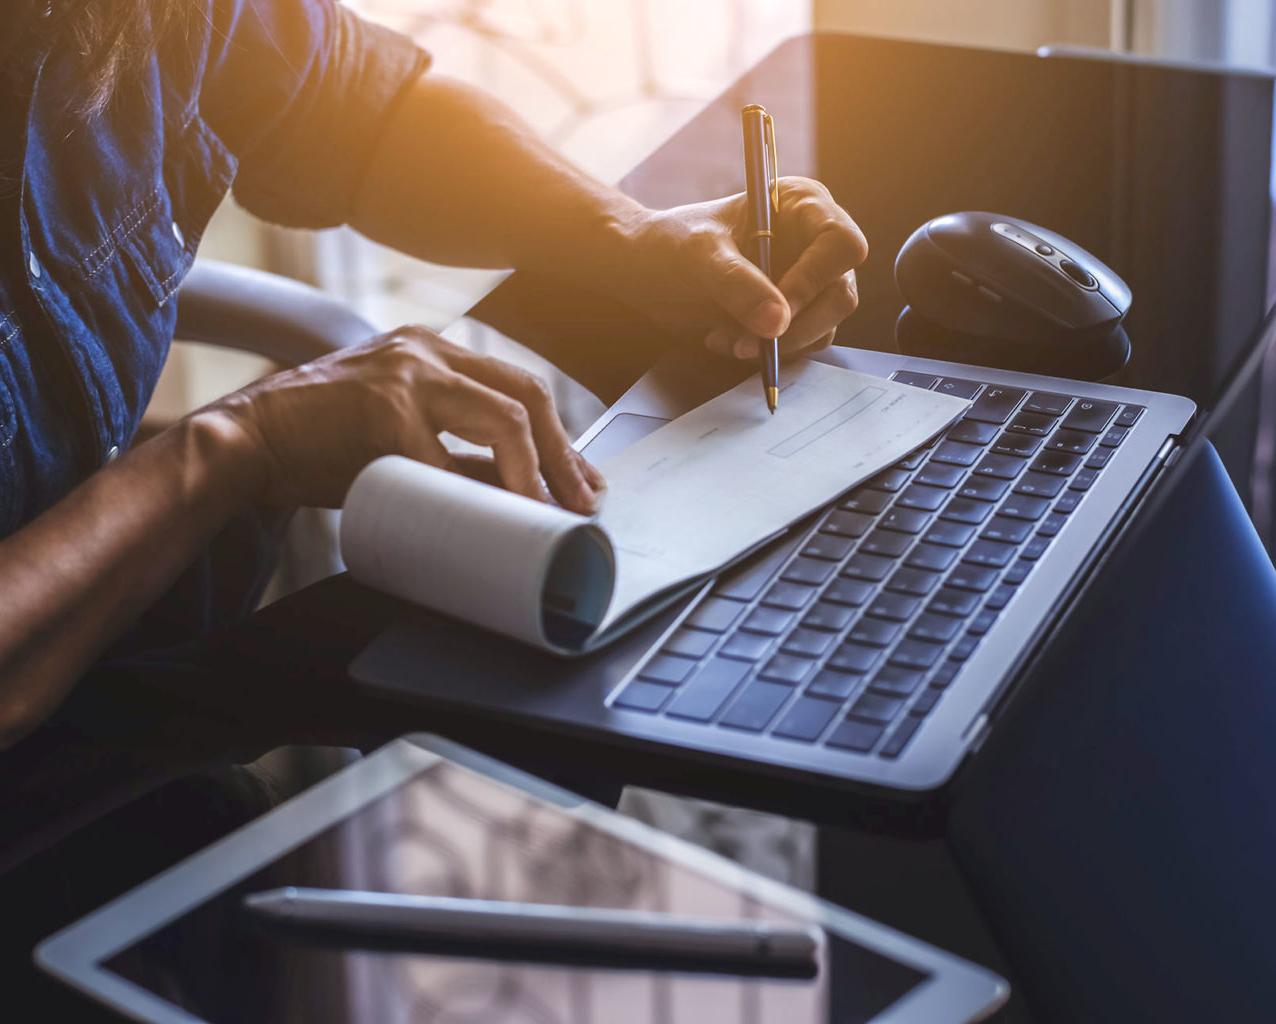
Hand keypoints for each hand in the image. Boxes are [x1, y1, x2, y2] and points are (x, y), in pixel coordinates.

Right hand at [212, 326, 604, 512]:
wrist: (245, 439)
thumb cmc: (319, 442)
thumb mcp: (395, 429)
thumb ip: (450, 444)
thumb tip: (514, 488)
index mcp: (430, 350)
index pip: (518, 384)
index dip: (559, 437)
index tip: (579, 480)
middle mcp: (425, 350)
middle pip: (528, 394)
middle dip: (565, 456)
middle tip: (582, 503)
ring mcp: (407, 376)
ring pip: (507, 418)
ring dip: (538, 474)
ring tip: (550, 513)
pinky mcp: (387, 412)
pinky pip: (455, 462)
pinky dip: (481, 496)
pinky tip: (496, 520)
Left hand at [600, 177, 867, 360]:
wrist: (643, 271)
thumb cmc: (670, 245)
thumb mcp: (699, 258)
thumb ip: (737, 284)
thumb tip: (778, 322)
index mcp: (803, 206)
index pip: (841, 244)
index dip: (816, 280)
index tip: (778, 309)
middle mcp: (814, 243)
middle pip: (840, 294)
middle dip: (797, 326)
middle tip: (751, 342)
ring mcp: (807, 281)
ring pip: (823, 327)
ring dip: (776, 344)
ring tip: (726, 339)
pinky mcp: (792, 314)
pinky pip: (799, 344)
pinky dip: (765, 351)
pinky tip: (725, 340)